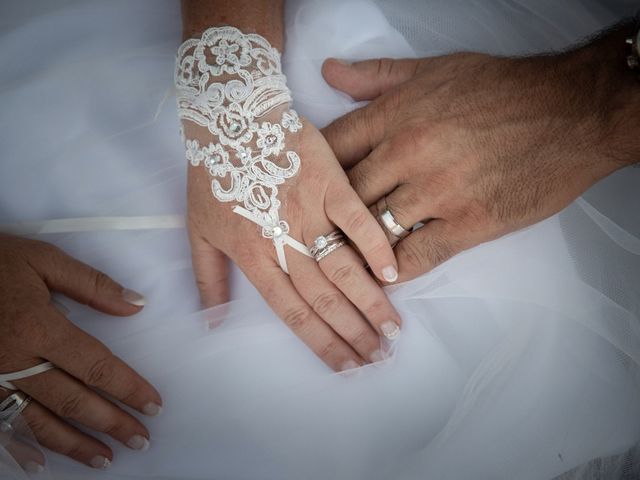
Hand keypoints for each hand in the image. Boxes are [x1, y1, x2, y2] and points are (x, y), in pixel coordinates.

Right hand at [0, 234, 161, 469]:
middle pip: (72, 401)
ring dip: (74, 444)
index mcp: (39, 328)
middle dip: (110, 423)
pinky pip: (0, 424)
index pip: (96, 366)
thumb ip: (92, 285)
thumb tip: (136, 304)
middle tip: (140, 439)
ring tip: (105, 458)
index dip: (128, 388)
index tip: (153, 405)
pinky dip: (21, 448)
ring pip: (39, 422)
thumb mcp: (44, 260)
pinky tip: (42, 465)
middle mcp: (15, 361)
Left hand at [187, 115, 401, 371]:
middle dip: (352, 333)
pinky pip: (356, 219)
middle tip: (379, 357)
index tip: (347, 367)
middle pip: (322, 297)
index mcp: (252, 256)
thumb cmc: (213, 174)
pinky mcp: (329, 182)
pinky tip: (394, 273)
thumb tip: (211, 324)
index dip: (321, 343)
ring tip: (392, 329)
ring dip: (369, 302)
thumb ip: (207, 279)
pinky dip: (375, 246)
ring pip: (342, 267)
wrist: (230, 119)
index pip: (292, 311)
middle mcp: (283, 241)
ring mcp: (308, 211)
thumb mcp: (198, 231)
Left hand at [321, 48, 630, 281]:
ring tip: (347, 258)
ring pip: (375, 228)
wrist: (572, 111)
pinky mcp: (469, 222)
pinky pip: (417, 255)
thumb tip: (328, 73)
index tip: (312, 188)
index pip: (333, 148)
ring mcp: (438, 190)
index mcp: (396, 114)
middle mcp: (409, 152)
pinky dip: (396, 269)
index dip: (316, 172)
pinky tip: (386, 275)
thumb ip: (376, 76)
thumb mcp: (434, 69)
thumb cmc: (502, 89)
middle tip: (320, 233)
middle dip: (331, 215)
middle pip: (347, 194)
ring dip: (359, 246)